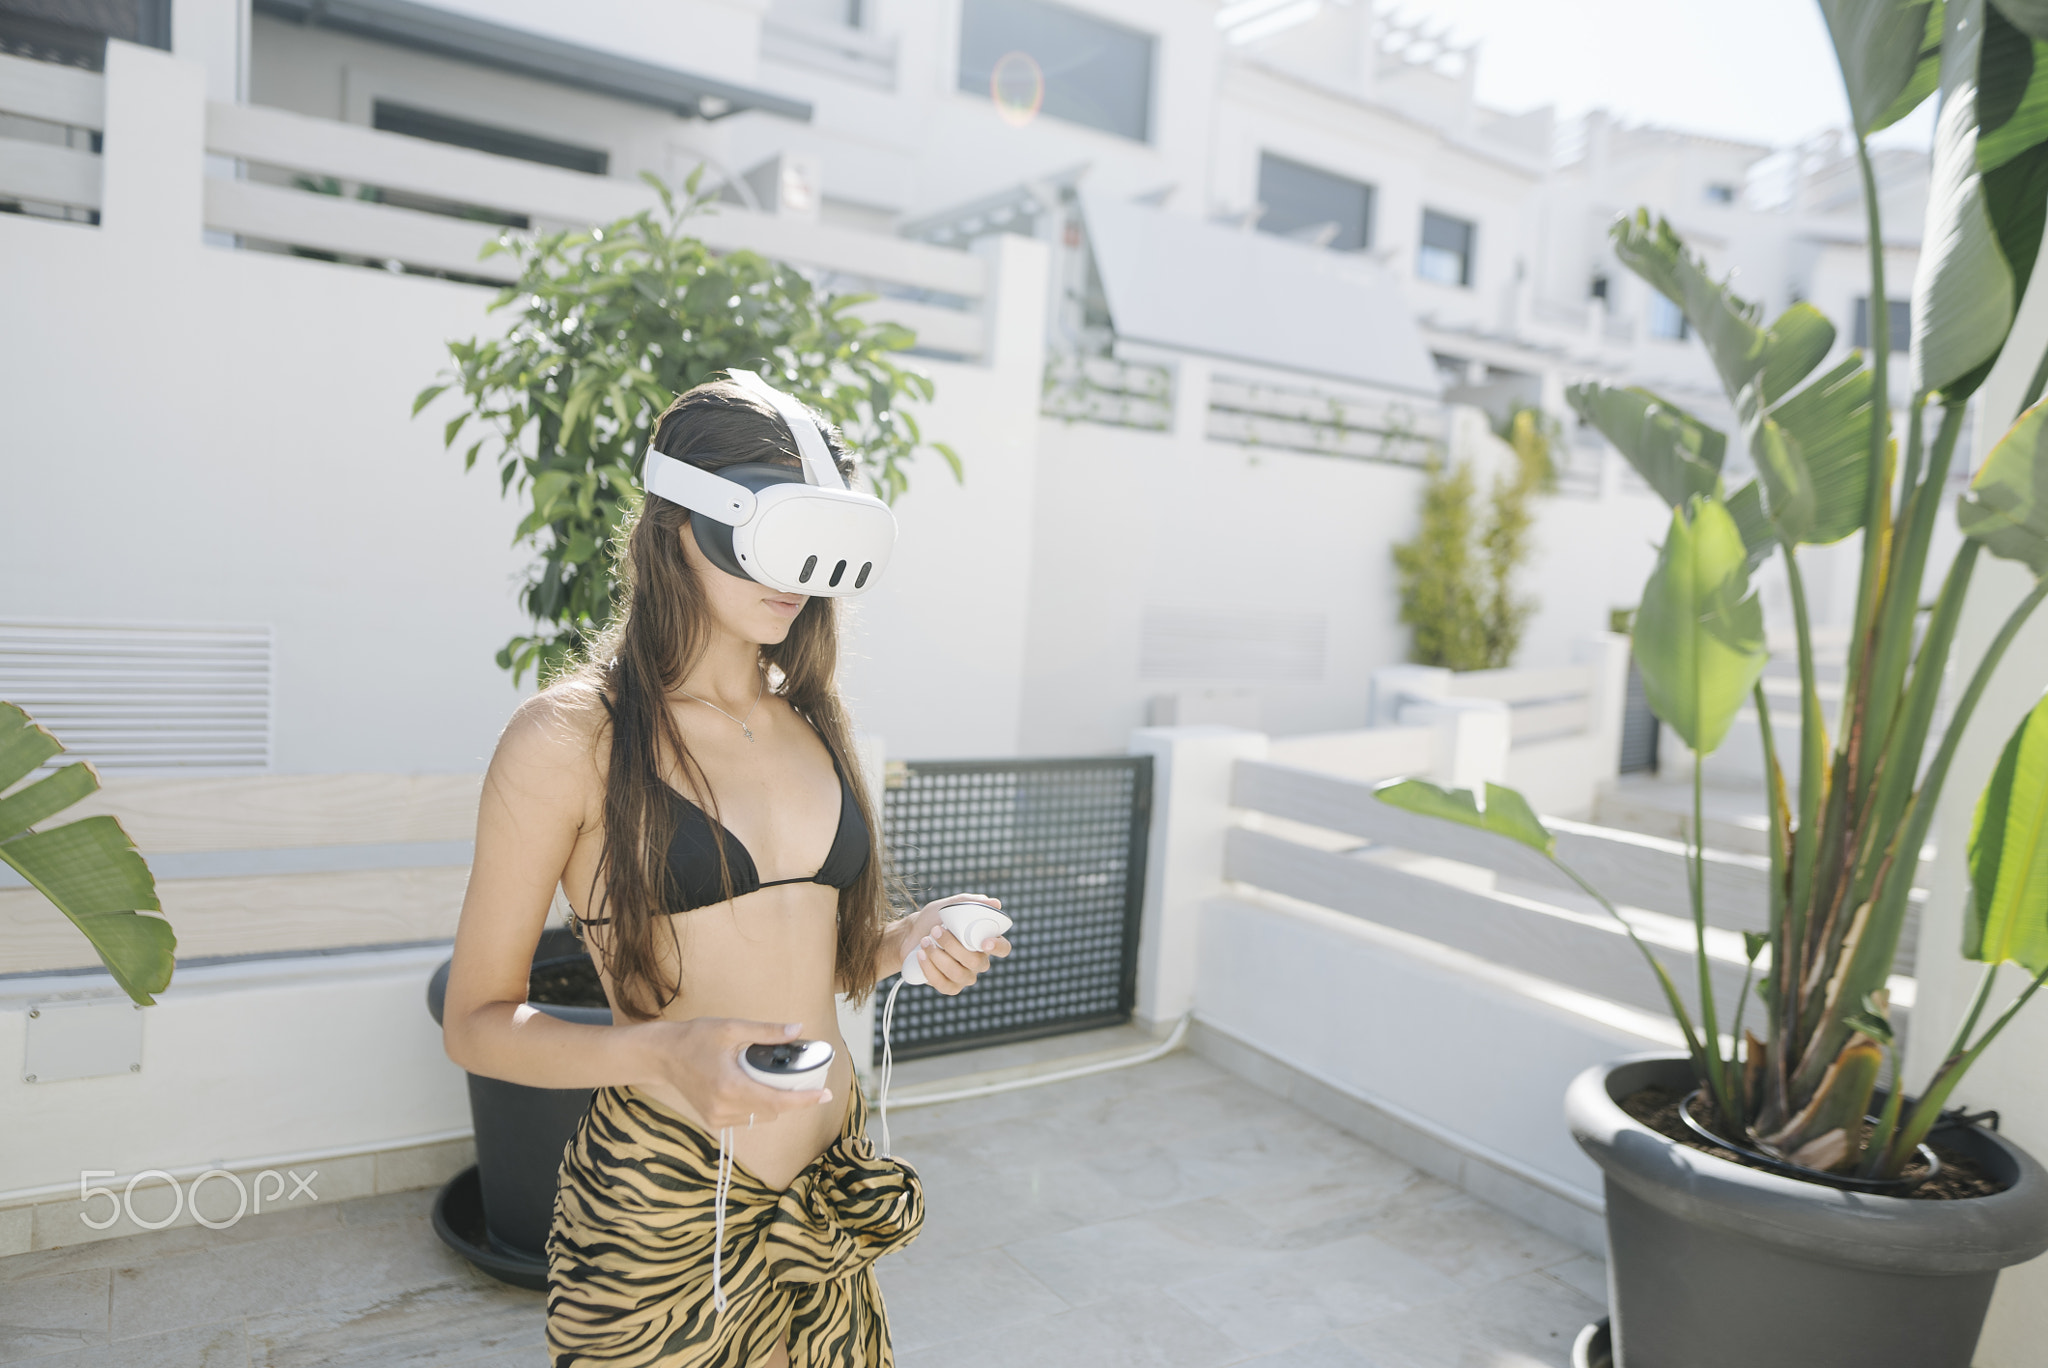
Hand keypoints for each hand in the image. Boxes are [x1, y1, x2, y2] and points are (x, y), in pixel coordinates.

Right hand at [633, 1018, 835, 1129]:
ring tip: (763, 1076)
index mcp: (731, 1087)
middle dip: (787, 1094)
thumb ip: (766, 1032)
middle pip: (773, 1109)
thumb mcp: (731, 1029)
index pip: (777, 1101)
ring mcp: (718, 1118)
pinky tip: (747, 1085)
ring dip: (770, 1100)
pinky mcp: (713, 1122)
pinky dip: (754, 1104)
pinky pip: (746, 1117)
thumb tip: (797, 1030)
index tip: (826, 1095)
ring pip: (761, 1116)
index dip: (804, 1099)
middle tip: (793, 1074)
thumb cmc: (695, 1039)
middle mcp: (724, 1108)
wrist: (662, 1056)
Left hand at [902, 894, 1011, 996]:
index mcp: (984, 941)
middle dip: (953, 946)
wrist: (910, 934)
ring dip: (938, 956)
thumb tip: (995, 903)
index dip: (998, 947)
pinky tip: (921, 955)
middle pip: (976, 962)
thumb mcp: (949, 905)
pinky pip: (944, 985)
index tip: (984, 942)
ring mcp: (965, 976)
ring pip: (958, 973)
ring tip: (924, 941)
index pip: (1003, 948)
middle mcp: (978, 961)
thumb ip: (972, 902)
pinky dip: (930, 969)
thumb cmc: (934, 919)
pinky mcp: (950, 987)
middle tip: (935, 930)